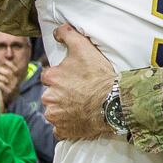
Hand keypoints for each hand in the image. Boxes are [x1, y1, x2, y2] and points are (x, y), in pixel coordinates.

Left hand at [0, 60, 20, 110]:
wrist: (9, 100)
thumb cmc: (7, 87)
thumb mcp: (10, 80)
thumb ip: (8, 72)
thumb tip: (5, 60)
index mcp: (18, 78)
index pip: (15, 69)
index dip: (10, 64)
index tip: (4, 61)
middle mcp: (16, 82)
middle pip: (8, 73)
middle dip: (0, 70)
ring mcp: (13, 87)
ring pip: (4, 78)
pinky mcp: (8, 92)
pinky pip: (1, 85)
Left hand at [41, 23, 115, 139]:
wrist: (113, 103)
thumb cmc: (98, 75)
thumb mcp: (84, 48)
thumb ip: (67, 35)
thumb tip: (57, 31)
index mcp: (51, 77)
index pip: (49, 76)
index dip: (62, 76)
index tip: (74, 78)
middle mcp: (48, 98)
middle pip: (51, 95)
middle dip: (61, 94)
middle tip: (80, 92)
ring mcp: (55, 117)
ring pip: (55, 112)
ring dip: (64, 110)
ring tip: (81, 106)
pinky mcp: (63, 131)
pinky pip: (61, 129)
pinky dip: (68, 125)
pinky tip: (80, 119)